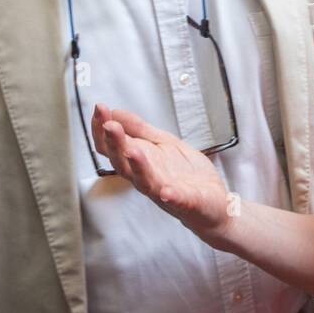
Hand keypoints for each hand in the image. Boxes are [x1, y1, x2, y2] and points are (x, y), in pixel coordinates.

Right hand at [92, 104, 232, 241]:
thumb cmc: (185, 174)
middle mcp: (147, 177)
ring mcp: (165, 191)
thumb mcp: (163, 143)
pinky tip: (167, 192)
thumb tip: (115, 112)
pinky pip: (176, 200)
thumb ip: (140, 130)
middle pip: (122, 163)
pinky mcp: (186, 202)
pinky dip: (171, 196)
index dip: (102, 129)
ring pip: (144, 181)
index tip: (100, 110)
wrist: (213, 201)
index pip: (112, 147)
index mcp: (140, 161)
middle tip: (109, 125)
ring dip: (137, 166)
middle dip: (115, 144)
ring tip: (130, 151)